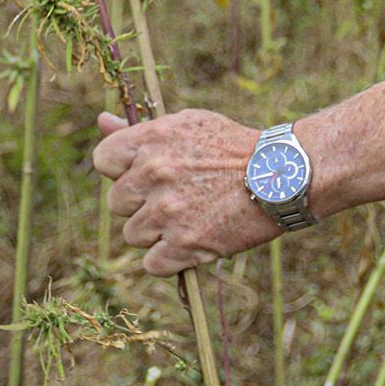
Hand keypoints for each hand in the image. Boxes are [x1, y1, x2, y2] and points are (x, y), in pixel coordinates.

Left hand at [91, 109, 279, 275]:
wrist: (282, 174)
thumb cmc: (232, 147)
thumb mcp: (187, 125)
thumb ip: (139, 130)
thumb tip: (102, 121)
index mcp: (151, 140)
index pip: (103, 161)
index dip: (121, 171)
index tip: (143, 175)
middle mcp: (154, 174)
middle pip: (117, 203)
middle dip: (140, 203)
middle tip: (174, 198)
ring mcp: (168, 212)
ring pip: (133, 235)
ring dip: (155, 233)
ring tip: (188, 218)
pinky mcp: (185, 245)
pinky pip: (152, 264)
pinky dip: (169, 259)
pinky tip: (190, 242)